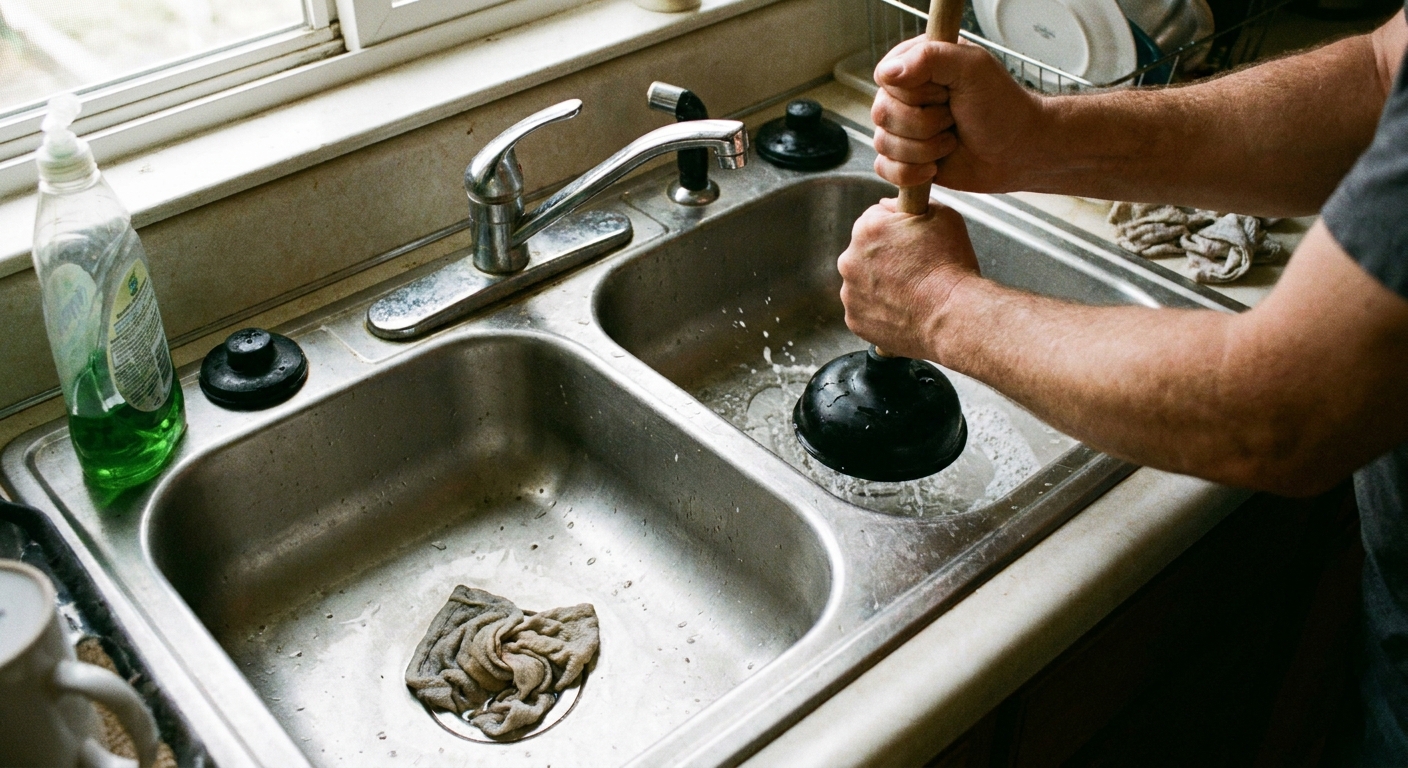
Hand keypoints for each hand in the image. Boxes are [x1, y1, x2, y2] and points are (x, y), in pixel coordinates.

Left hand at [837, 199, 979, 359]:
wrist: (952, 316)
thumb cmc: (950, 267)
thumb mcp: (942, 216)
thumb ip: (912, 201)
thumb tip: (891, 205)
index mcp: (867, 229)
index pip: (874, 217)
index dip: (896, 228)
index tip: (911, 241)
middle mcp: (850, 260)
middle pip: (864, 251)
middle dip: (885, 256)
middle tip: (914, 269)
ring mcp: (850, 293)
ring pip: (863, 281)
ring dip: (880, 284)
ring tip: (910, 292)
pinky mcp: (854, 320)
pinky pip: (864, 309)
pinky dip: (879, 310)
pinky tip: (903, 310)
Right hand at [872, 37, 1046, 191]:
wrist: (1017, 151)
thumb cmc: (1002, 107)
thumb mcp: (973, 68)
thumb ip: (931, 57)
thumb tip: (889, 74)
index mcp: (917, 65)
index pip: (886, 78)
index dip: (914, 93)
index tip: (946, 93)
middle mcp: (905, 96)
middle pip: (882, 113)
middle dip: (923, 124)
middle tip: (953, 119)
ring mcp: (902, 128)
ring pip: (883, 143)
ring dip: (924, 149)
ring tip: (951, 141)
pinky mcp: (903, 159)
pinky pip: (884, 169)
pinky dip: (911, 173)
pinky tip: (935, 167)